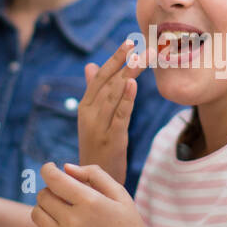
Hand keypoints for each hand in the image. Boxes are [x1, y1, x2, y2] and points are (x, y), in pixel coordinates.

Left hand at [31, 162, 153, 226]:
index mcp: (90, 202)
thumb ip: (94, 174)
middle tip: (63, 194)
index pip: (54, 179)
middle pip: (43, 196)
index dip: (47, 170)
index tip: (49, 168)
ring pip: (37, 214)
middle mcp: (74, 222)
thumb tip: (65, 168)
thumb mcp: (119, 194)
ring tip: (61, 210)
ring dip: (45, 208)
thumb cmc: (128, 225)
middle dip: (50, 190)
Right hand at [78, 39, 144, 185]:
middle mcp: (89, 115)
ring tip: (141, 58)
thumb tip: (91, 66)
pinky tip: (134, 85)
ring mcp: (99, 128)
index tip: (128, 42)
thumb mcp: (91, 120)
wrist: (89, 184)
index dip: (114, 59)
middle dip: (124, 63)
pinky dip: (127, 100)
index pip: (100, 78)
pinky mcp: (112, 140)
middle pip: (108, 83)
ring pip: (114, 96)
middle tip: (139, 45)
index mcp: (85, 108)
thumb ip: (93, 93)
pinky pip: (120, 116)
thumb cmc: (95, 150)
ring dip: (129, 75)